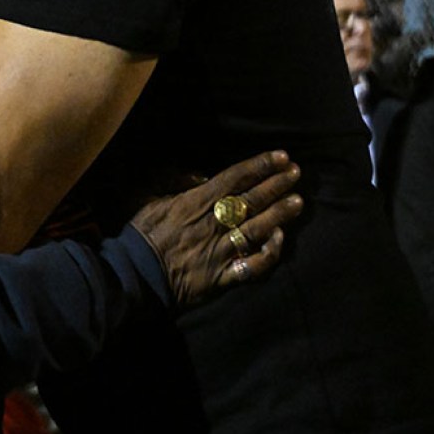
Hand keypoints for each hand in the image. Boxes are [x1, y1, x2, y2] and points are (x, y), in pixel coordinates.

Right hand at [132, 150, 301, 307]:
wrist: (134, 275)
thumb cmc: (139, 233)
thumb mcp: (144, 195)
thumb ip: (171, 179)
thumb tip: (201, 177)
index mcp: (194, 202)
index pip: (234, 178)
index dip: (260, 166)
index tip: (281, 156)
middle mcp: (213, 224)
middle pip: (251, 200)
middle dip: (276, 185)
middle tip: (296, 173)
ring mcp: (220, 251)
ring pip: (258, 230)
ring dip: (280, 214)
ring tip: (299, 202)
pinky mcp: (223, 277)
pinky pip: (253, 265)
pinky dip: (269, 253)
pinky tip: (280, 240)